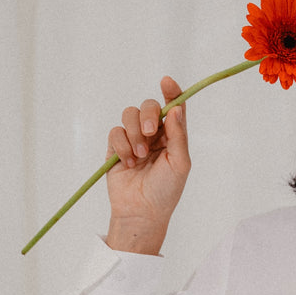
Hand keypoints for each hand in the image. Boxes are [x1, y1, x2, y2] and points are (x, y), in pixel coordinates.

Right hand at [105, 76, 191, 253]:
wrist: (141, 212)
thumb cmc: (165, 191)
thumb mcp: (179, 163)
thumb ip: (178, 135)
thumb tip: (176, 108)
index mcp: (173, 136)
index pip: (173, 107)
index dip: (170, 91)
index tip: (166, 82)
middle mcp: (154, 135)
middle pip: (148, 106)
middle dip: (148, 115)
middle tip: (150, 133)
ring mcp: (133, 140)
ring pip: (129, 115)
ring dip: (134, 133)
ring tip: (140, 156)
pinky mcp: (116, 148)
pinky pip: (115, 132)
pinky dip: (122, 146)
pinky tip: (128, 163)